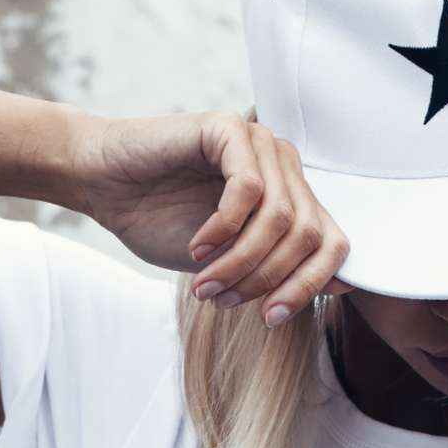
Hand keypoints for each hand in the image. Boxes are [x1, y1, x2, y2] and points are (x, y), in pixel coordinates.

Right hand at [70, 107, 351, 323]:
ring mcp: (259, 144)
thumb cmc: (163, 223)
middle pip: (309, 236)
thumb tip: (341, 286)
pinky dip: (223, 229)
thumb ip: (279, 269)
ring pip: (280, 218)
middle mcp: (284, 167)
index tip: (270, 318)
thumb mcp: (229, 263)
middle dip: (269, 279)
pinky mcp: (228, 128)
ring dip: (242, 262)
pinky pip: (246, 189)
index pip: (332, 245)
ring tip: (206, 283)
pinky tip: (198, 247)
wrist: (106, 186)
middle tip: (225, 300)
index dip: (309, 287)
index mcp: (292, 198)